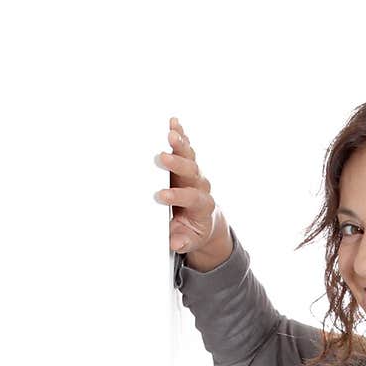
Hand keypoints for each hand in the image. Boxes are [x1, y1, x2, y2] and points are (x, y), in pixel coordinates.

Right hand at [154, 115, 230, 259]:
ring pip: (189, 156)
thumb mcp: (188, 241)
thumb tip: (176, 242)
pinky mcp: (188, 165)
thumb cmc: (193, 231)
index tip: (161, 196)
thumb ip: (182, 241)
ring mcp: (195, 174)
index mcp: (202, 206)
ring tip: (170, 132)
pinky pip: (186, 148)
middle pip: (191, 171)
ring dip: (180, 144)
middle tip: (161, 158)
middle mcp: (201, 186)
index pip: (191, 198)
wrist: (204, 222)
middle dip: (177, 164)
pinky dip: (181, 135)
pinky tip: (174, 122)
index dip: (177, 196)